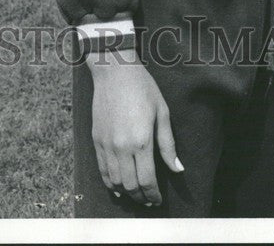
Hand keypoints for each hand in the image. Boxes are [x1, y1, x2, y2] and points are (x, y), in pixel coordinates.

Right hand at [87, 48, 183, 206]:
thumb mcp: (162, 113)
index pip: (147, 180)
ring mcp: (106, 144)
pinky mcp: (96, 139)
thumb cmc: (143, 88)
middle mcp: (122, 146)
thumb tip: (177, 169)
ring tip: (136, 195)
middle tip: (149, 201)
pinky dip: (110, 183)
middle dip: (141, 197)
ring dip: (126, 193)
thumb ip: (168, 145)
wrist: (115, 70)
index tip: (158, 200)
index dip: (153, 195)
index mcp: (141, 140)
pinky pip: (102, 169)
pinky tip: (118, 187)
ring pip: (115, 181)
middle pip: (131, 185)